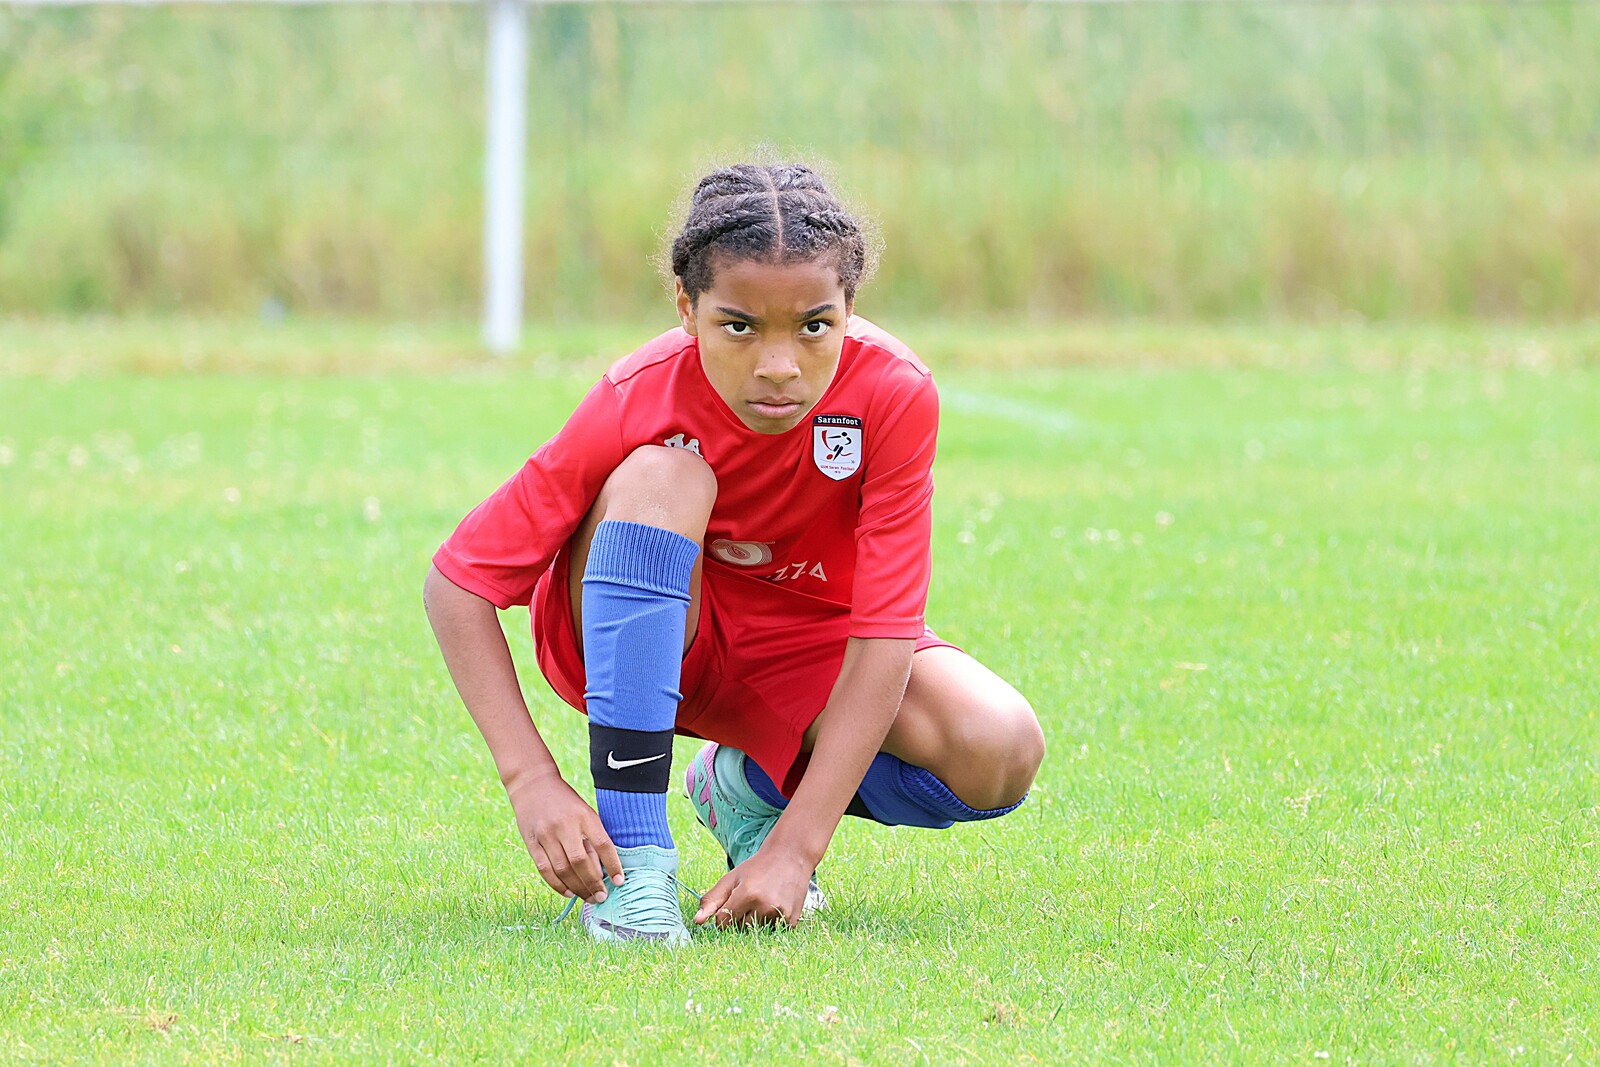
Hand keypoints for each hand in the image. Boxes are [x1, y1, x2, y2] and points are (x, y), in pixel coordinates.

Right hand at [505, 772, 622, 904]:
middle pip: (581, 862)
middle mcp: (565, 825)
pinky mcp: (532, 843)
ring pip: (563, 870)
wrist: (533, 784)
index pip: (603, 845)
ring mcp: (546, 835)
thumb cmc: (565, 801)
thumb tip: (602, 869)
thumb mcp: (584, 812)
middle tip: (602, 897)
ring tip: (588, 897)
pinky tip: (569, 893)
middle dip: (593, 883)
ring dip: (577, 888)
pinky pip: (545, 870)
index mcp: (584, 816)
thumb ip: (592, 837)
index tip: (619, 881)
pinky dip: (558, 885)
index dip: (613, 865)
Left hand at [692, 847, 811, 929]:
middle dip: (739, 917)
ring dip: (755, 921)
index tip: (731, 902)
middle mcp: (765, 907)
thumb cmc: (757, 868)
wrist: (790, 857)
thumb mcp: (731, 879)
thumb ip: (711, 900)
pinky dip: (769, 923)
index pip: (723, 922)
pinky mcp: (791, 922)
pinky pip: (771, 932)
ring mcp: (780, 915)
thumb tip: (697, 921)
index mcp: (747, 894)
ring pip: (755, 932)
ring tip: (763, 900)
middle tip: (750, 897)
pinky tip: (774, 905)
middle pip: (739, 928)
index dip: (723, 914)